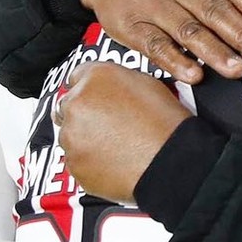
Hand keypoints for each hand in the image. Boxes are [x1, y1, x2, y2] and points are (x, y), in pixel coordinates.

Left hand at [54, 62, 189, 203]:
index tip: (94, 99)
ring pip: (70, 135)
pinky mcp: (74, 164)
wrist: (172, 162)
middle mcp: (78, 103)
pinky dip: (89, 161)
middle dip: (85, 115)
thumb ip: (118, 82)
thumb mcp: (148, 85)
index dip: (89, 90)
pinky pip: (76, 160)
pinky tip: (114, 161)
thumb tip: (110, 88)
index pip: (77, 77)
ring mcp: (72, 135)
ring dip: (85, 139)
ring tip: (115, 146)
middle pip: (68, 106)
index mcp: (96, 77)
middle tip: (109, 126)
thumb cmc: (167, 125)